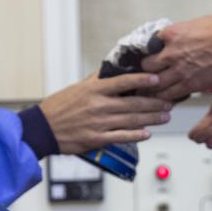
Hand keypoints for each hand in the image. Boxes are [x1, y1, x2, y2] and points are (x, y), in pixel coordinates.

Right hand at [39, 72, 171, 155]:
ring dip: (151, 118)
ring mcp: (99, 123)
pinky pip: (121, 137)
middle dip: (154, 103)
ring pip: (131, 120)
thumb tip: (111, 71)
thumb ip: (96, 81)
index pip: (124, 81)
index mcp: (94, 90)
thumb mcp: (77, 88)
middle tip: (168, 103)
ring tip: (164, 117)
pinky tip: (147, 133)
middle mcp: (99, 105)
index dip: (143, 79)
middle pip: (133, 103)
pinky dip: (136, 135)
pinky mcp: (97, 139)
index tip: (157, 79)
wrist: (42, 128)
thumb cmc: (58, 107)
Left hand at [141, 15, 211, 101]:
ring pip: (154, 83)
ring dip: (152, 86)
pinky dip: (165, 97)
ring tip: (151, 90)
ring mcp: (179, 70)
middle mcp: (170, 53)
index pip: (150, 44)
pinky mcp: (189, 84)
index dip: (150, 51)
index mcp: (171, 35)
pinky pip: (170, 94)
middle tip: (148, 74)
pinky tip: (164, 98)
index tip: (151, 55)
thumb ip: (181, 34)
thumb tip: (177, 40)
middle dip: (146, 70)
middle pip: (146, 66)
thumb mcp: (194, 24)